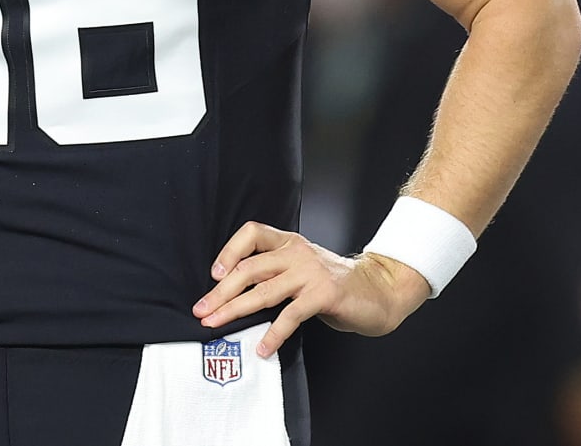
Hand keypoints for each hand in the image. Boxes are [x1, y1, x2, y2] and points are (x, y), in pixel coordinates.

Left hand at [192, 221, 430, 358]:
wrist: (378, 290)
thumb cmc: (335, 284)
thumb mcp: (302, 269)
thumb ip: (276, 273)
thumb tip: (234, 293)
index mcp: (289, 242)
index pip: (251, 233)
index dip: (229, 251)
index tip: (214, 275)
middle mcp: (297, 252)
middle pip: (249, 268)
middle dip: (220, 292)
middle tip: (202, 310)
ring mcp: (310, 272)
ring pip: (263, 290)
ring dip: (235, 310)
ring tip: (217, 325)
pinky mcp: (323, 294)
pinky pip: (290, 315)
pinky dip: (273, 334)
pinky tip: (262, 348)